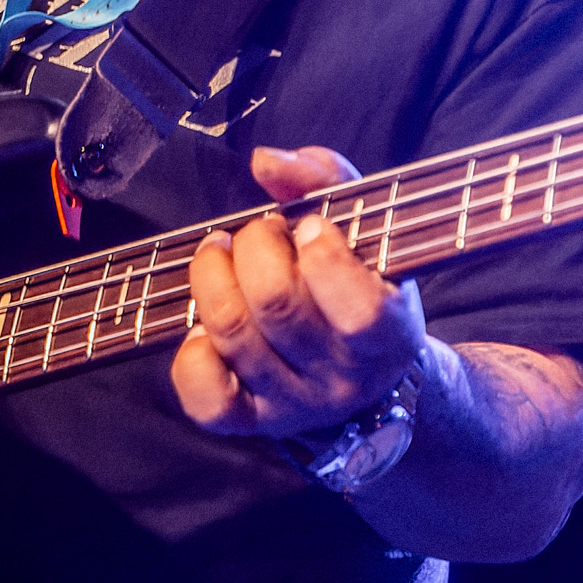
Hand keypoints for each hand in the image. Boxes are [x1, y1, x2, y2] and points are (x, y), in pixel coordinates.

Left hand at [171, 145, 426, 439]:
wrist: (368, 373)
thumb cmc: (362, 281)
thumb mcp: (367, 228)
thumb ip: (325, 180)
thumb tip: (265, 161)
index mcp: (390, 334)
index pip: (360, 311)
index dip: (325, 256)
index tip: (312, 227)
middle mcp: (344, 378)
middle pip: (276, 307)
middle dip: (255, 246)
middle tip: (263, 232)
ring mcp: (296, 404)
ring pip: (232, 335)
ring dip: (211, 275)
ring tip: (222, 253)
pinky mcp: (253, 421)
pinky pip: (207, 399)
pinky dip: (192, 353)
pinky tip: (205, 324)